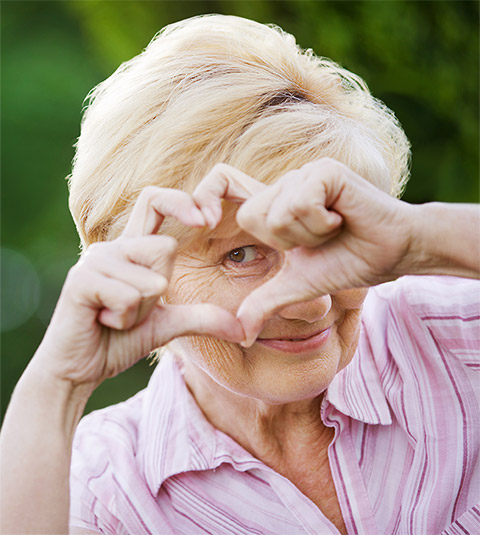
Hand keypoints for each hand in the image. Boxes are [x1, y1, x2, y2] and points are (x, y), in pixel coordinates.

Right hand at [33, 186, 244, 387]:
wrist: (79, 370)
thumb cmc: (118, 341)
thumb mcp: (168, 325)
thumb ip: (203, 317)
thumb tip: (244, 330)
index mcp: (131, 249)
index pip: (154, 201)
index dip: (180, 202)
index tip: (206, 220)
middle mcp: (112, 247)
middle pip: (165, 248)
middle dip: (159, 291)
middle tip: (131, 309)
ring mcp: (94, 261)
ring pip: (151, 280)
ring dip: (140, 312)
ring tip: (114, 317)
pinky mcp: (81, 280)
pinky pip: (129, 296)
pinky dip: (124, 319)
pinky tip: (103, 322)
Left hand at [193, 159, 411, 344]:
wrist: (393, 253)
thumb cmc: (347, 263)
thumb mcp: (297, 287)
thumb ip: (264, 303)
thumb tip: (240, 335)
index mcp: (274, 205)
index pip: (223, 186)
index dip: (205, 196)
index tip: (198, 220)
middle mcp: (285, 184)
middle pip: (252, 216)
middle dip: (287, 243)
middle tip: (317, 239)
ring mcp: (304, 174)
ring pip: (277, 214)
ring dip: (308, 236)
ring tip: (333, 229)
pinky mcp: (324, 171)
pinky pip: (300, 204)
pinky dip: (321, 224)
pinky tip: (342, 218)